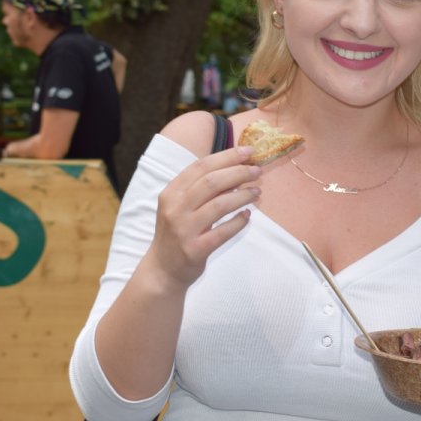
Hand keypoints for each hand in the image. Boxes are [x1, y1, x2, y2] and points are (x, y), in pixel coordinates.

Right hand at [141, 145, 260, 290]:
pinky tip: (247, 216)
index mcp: (171, 193)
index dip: (226, 157)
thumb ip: (202, 189)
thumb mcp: (182, 207)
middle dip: (238, 172)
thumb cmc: (177, 232)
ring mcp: (184, 229)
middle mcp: (175, 208)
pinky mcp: (195, 249)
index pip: (200, 167)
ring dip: (243, 196)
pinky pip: (223, 232)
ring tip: (257, 192)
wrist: (163, 269)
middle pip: (212, 182)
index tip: (248, 151)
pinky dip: (238, 222)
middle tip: (257, 171)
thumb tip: (236, 171)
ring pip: (219, 205)